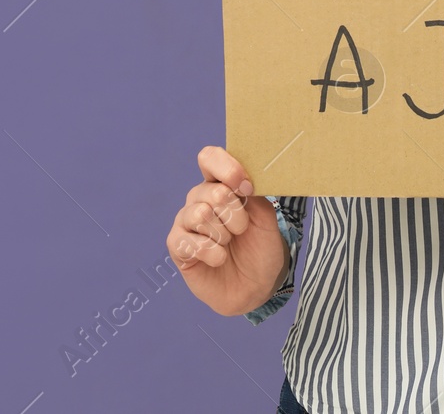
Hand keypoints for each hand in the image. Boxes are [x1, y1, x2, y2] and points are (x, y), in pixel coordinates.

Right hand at [166, 146, 287, 316]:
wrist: (256, 287)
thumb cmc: (260, 248)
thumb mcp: (266, 219)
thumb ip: (255, 195)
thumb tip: (243, 181)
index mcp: (219, 184)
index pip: (209, 157)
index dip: (227, 168)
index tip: (246, 188)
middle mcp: (199, 198)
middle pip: (212, 190)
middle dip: (236, 215)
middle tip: (242, 230)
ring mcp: (185, 221)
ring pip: (200, 214)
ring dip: (224, 234)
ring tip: (228, 245)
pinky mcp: (177, 246)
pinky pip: (190, 242)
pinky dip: (212, 253)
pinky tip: (219, 259)